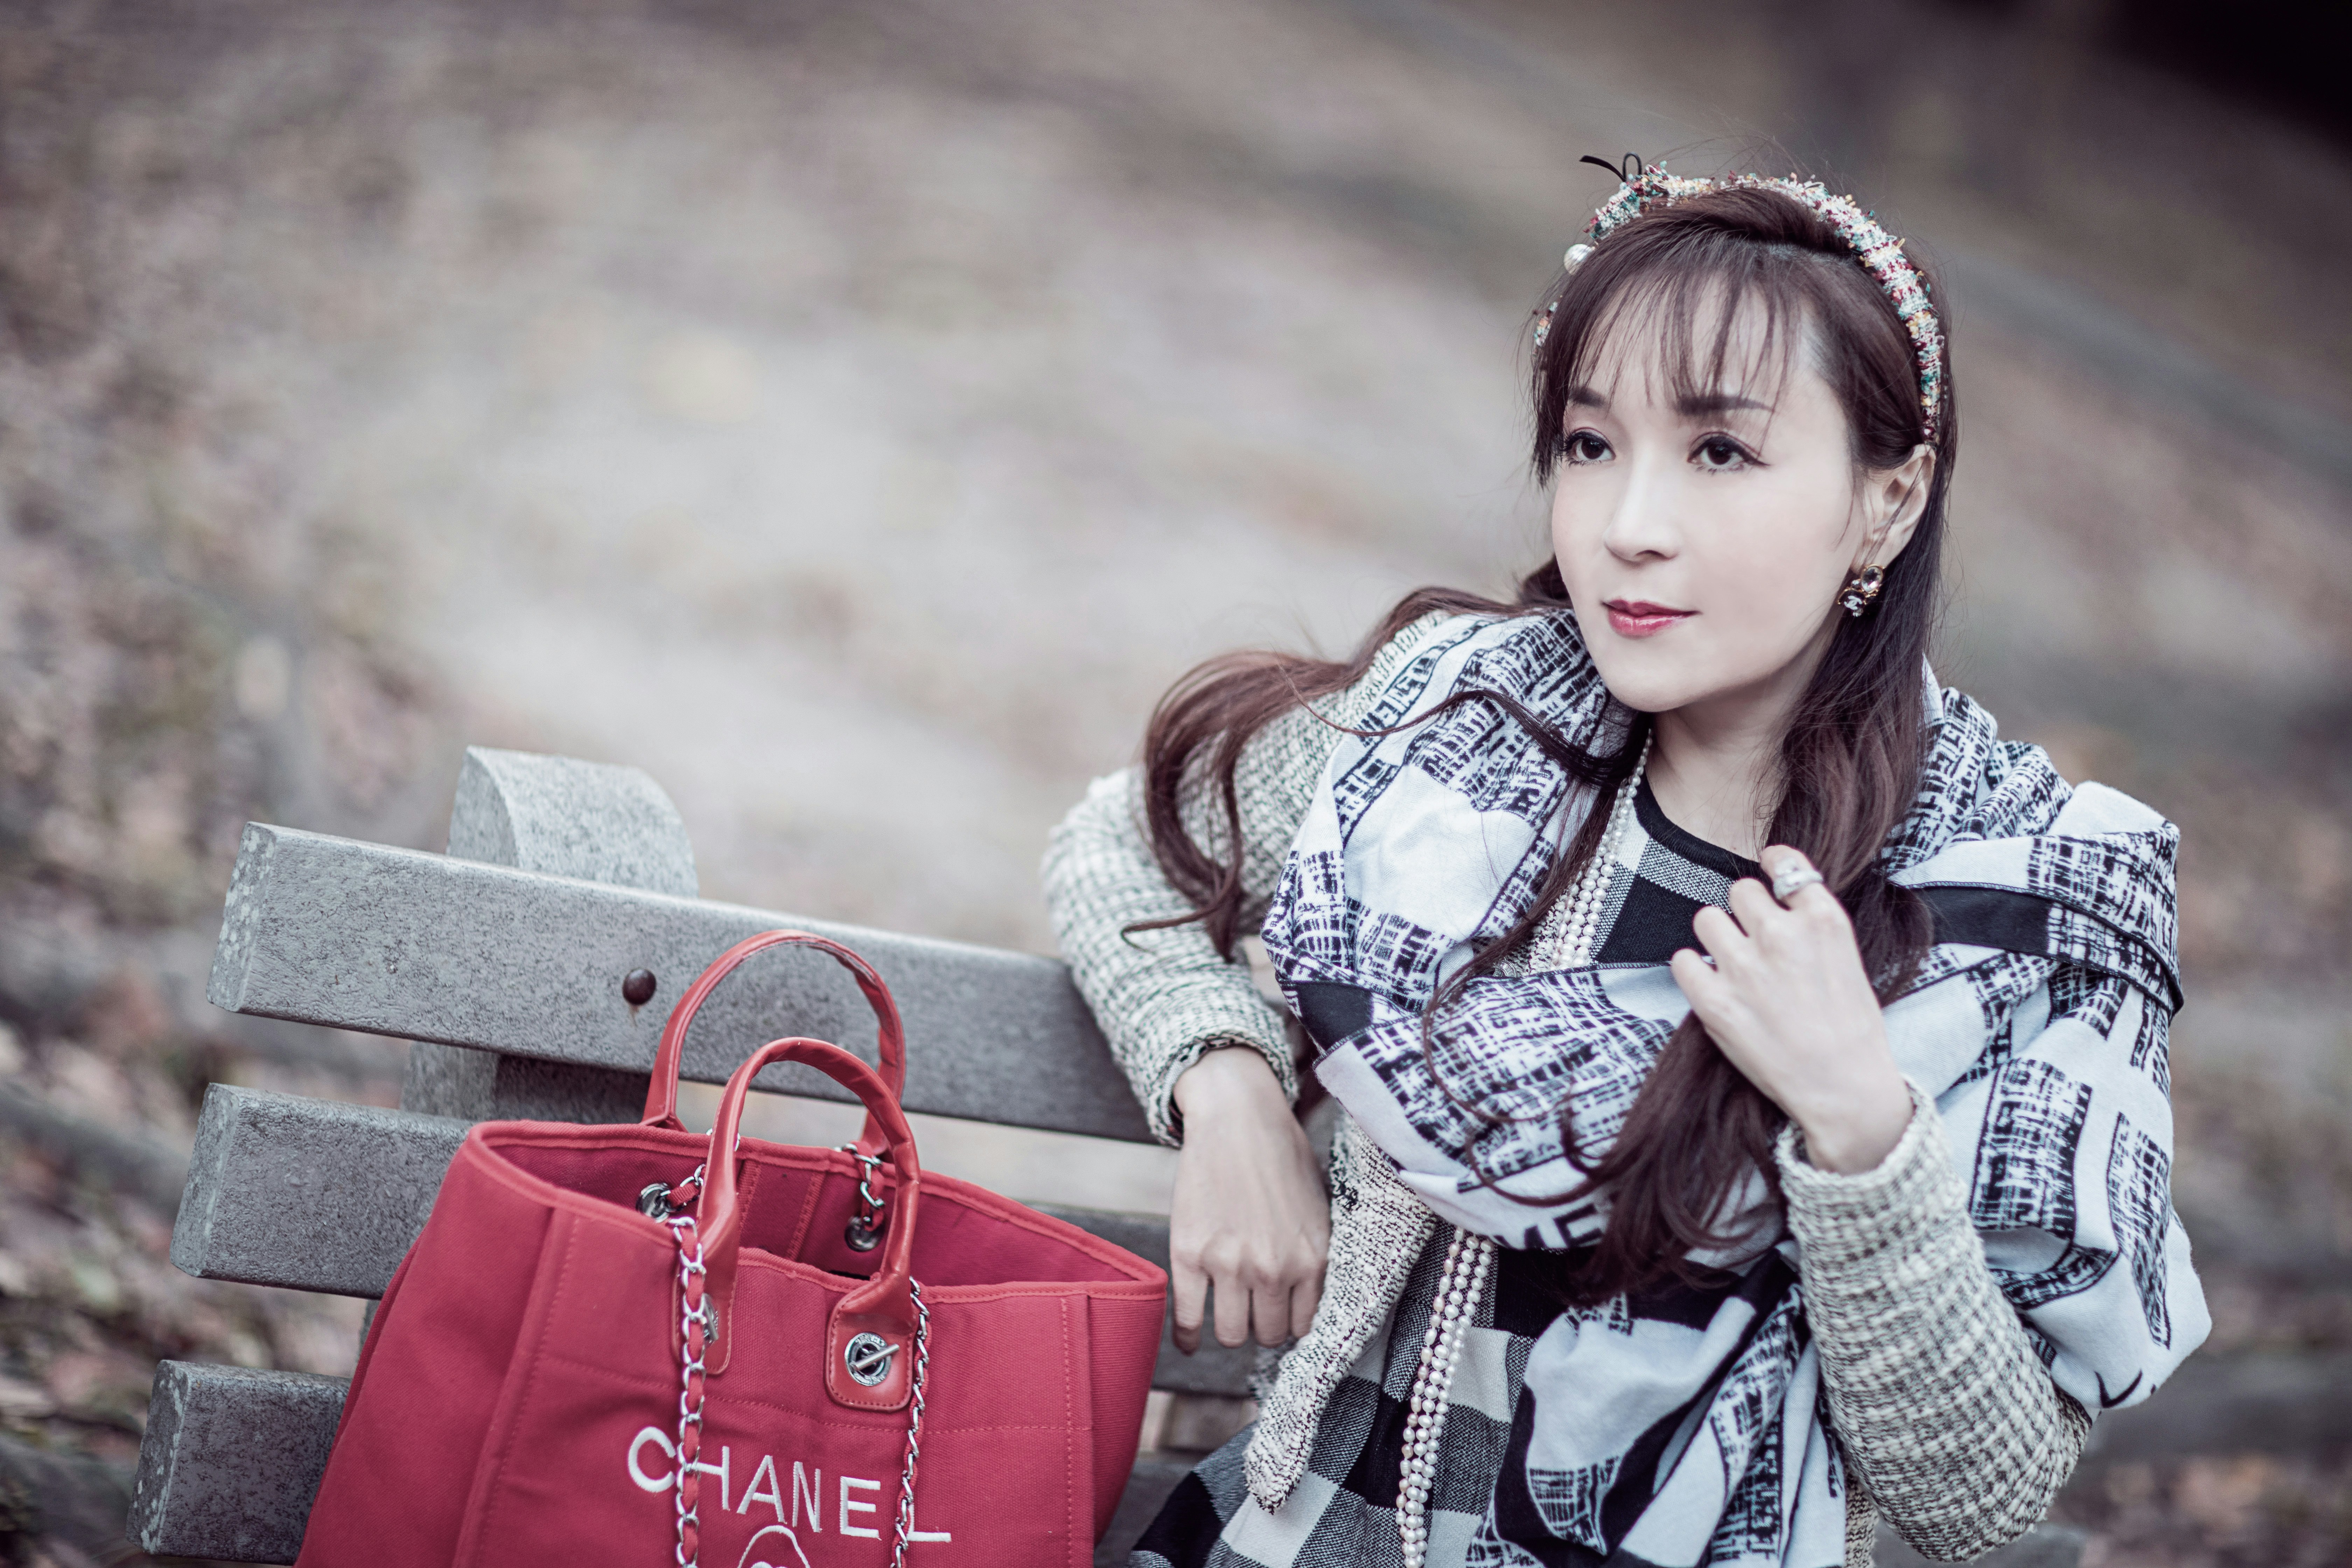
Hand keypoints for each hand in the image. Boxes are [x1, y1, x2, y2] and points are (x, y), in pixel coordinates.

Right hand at [1167, 1047, 1329, 1351]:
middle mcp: (1272, 1269)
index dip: (1290, 1322)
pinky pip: (1188, 1319)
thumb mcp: (1318, 1209)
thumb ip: (1315, 1257)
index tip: (1280, 1315)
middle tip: (1253, 1308)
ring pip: (1232, 1335)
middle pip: (1268, 1335)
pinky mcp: (1189, 1255)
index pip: (1304, 1327)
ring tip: (1226, 1313)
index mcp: (1312, 1258)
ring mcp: (1228, 1264)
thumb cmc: (1281, 1156)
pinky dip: (1188, 1336)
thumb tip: (1308, 1302)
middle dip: (1261, 1325)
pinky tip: (1189, 1338)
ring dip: (1230, 1329)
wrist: (1236, 1116)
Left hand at [1666, 847, 1913, 1173]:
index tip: (1768, 870)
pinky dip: (1693, 971)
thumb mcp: (1847, 961)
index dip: (1773, 864)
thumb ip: (1812, 926)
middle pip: (1740, 890)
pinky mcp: (1715, 1002)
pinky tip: (1712, 986)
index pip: (1785, 863)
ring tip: (1733, 965)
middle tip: (1753, 939)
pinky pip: (1683, 960)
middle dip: (1744, 911)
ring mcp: (1745, 968)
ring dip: (1717, 937)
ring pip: (1706, 918)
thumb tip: (1779, 898)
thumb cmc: (1852, 1031)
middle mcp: (1782, 936)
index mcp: (1823, 922)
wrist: (1846, 1090)